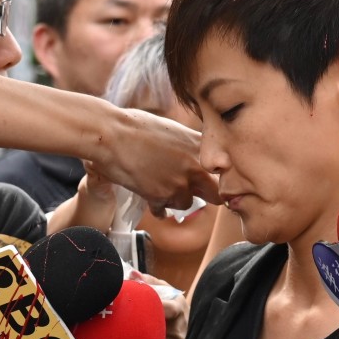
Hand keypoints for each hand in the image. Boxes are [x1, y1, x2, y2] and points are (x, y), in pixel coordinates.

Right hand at [94, 111, 219, 215]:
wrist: (112, 135)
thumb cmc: (138, 127)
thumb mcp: (174, 130)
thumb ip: (192, 146)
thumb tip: (203, 156)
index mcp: (201, 148)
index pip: (226, 172)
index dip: (222, 180)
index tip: (215, 183)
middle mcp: (195, 168)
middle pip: (216, 195)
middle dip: (208, 196)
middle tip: (197, 193)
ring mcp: (179, 184)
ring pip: (186, 204)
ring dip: (175, 199)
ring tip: (160, 185)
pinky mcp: (160, 197)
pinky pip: (163, 211)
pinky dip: (156, 207)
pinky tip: (149, 195)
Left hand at [127, 269, 188, 338]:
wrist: (191, 326)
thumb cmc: (172, 304)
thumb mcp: (165, 289)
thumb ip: (148, 282)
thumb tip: (131, 274)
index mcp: (179, 307)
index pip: (168, 308)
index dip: (153, 308)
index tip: (134, 308)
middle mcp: (180, 329)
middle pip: (157, 330)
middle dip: (138, 328)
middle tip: (117, 325)